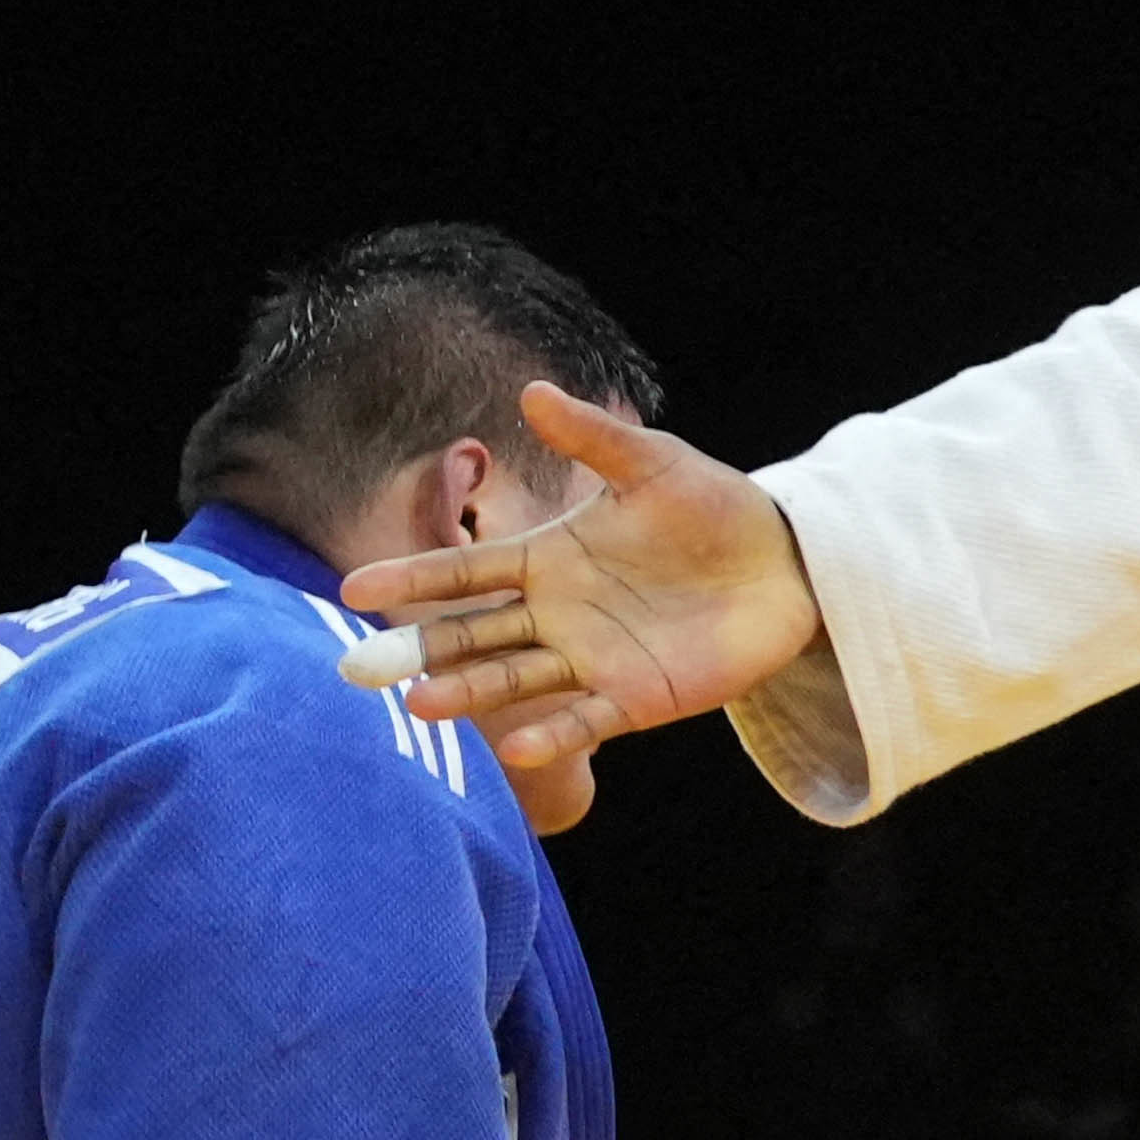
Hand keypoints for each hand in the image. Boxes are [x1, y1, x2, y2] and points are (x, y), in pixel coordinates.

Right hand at [337, 385, 823, 778]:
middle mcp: (556, 615)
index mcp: (547, 558)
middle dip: (423, 648)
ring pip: (516, 679)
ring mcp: (591, 659)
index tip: (355, 587)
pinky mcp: (636, 698)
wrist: (784, 562)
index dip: (414, 577)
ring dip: (472, 693)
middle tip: (360, 668)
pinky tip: (521, 748)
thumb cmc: (711, 507)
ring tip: (423, 703)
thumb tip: (532, 391)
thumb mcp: (652, 464)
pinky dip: (554, 734)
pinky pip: (587, 719)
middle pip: (474, 634)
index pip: (467, 570)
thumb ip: (593, 437)